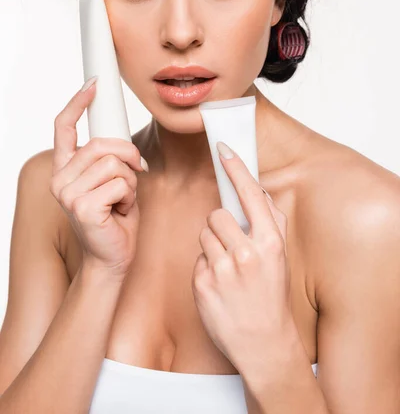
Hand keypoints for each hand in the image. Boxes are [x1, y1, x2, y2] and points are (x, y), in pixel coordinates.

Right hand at [50, 78, 147, 278]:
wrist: (113, 257)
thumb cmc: (115, 218)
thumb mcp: (112, 180)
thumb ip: (109, 158)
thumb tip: (120, 141)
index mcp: (65, 169)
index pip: (64, 128)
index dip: (78, 103)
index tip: (94, 85)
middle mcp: (60, 179)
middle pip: (102, 144)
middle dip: (128, 156)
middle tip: (133, 175)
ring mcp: (68, 194)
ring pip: (114, 164)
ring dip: (130, 181)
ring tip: (122, 200)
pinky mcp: (83, 208)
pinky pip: (121, 183)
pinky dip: (130, 196)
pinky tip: (121, 212)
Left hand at [191, 141, 291, 372]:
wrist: (264, 343)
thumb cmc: (272, 296)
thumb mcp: (281, 257)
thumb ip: (270, 223)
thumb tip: (256, 191)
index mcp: (270, 243)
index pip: (249, 195)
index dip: (236, 169)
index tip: (223, 149)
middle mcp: (246, 254)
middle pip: (217, 214)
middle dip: (221, 227)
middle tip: (232, 247)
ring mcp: (223, 270)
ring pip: (204, 234)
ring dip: (212, 246)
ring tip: (227, 269)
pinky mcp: (202, 284)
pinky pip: (197, 258)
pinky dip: (205, 267)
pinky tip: (219, 285)